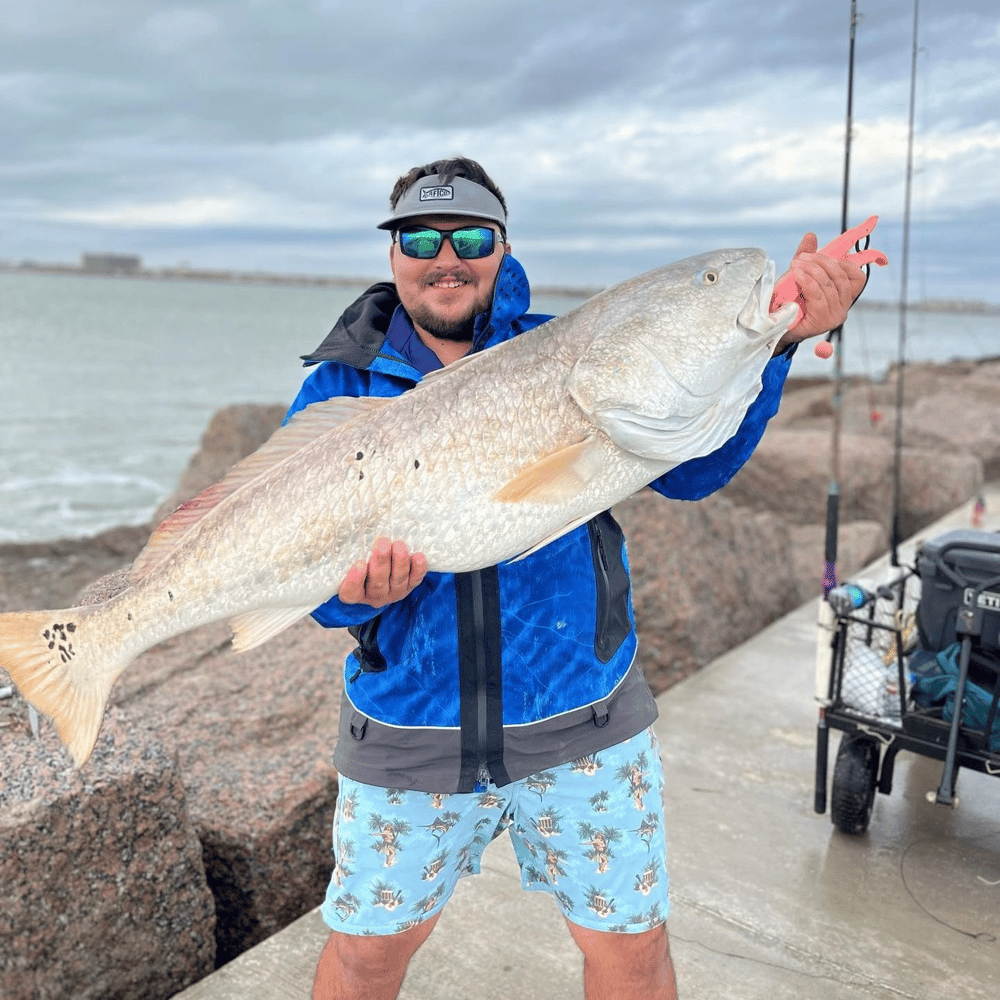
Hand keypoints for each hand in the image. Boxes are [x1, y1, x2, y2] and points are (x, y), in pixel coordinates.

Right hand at [338, 537, 427, 607]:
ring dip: (399, 562)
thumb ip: (346, 551)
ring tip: (399, 545)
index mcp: (354, 593)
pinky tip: (419, 556)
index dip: (355, 579)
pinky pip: (415, 580)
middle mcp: (374, 596)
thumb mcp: (347, 561)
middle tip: (382, 543)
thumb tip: (340, 525)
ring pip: (397, 581)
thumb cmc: (358, 561)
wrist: (378, 573)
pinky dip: (418, 569)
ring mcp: (393, 593)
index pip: (351, 592)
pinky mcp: (409, 587)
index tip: (359, 563)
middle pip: (377, 583)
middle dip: (381, 562)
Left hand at [772, 233, 868, 352]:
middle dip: (822, 262)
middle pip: (841, 277)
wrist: (774, 325)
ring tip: (797, 264)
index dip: (848, 262)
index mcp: (843, 296)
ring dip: (812, 270)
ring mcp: (835, 316)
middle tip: (803, 256)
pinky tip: (798, 275)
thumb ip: (807, 258)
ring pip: (829, 285)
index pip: (858, 277)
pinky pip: (819, 295)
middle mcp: (843, 307)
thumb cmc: (788, 301)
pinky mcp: (823, 321)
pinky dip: (808, 281)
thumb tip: (811, 235)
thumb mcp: (799, 275)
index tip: (828, 252)